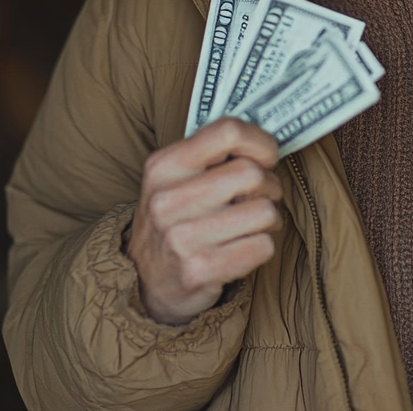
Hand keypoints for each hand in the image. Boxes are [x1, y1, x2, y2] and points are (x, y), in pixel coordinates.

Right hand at [127, 119, 282, 324]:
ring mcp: (181, 238)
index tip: (266, 157)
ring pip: (265, 211)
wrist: (143, 280)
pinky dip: (262, 246)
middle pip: (253, 174)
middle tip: (259, 197)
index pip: (228, 132)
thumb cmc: (175, 218)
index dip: (260, 142)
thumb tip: (269, 142)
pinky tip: (242, 248)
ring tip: (251, 224)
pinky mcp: (198, 270)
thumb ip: (214, 153)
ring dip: (270, 218)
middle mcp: (168, 200)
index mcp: (164, 166)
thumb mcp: (177, 176)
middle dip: (270, 186)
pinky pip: (263, 246)